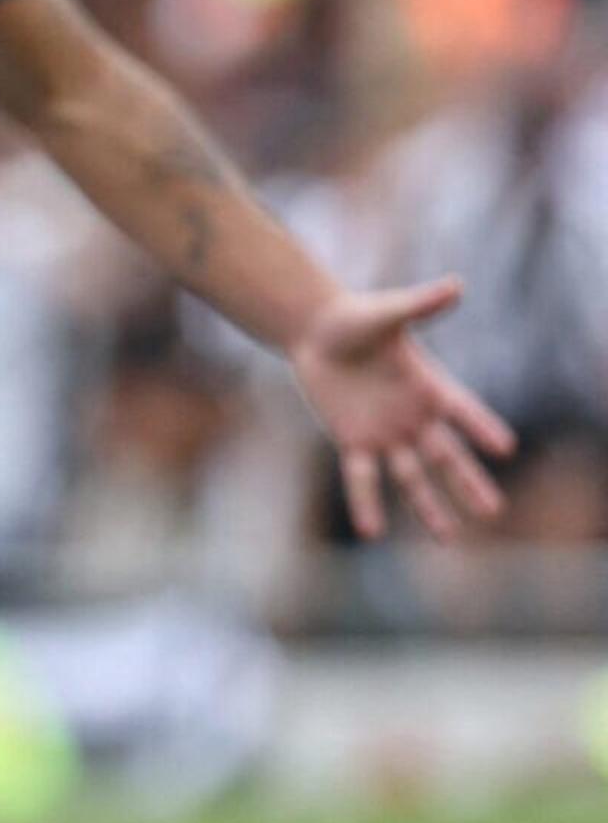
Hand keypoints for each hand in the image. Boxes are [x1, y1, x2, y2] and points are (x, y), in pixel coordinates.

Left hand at [288, 277, 516, 540]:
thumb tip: (456, 285)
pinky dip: (366, 503)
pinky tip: (372, 532)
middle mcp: (414, 417)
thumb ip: (421, 304)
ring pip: (411, 476)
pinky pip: (361, 477)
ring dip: (428, 506)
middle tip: (495, 512)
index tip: (505, 448)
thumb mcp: (389, 311)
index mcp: (430, 387)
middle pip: (446, 456)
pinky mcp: (353, 441)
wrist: (316, 331)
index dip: (481, 427)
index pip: (462, 411)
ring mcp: (385, 433)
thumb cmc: (358, 318)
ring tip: (448, 538)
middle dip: (468, 483)